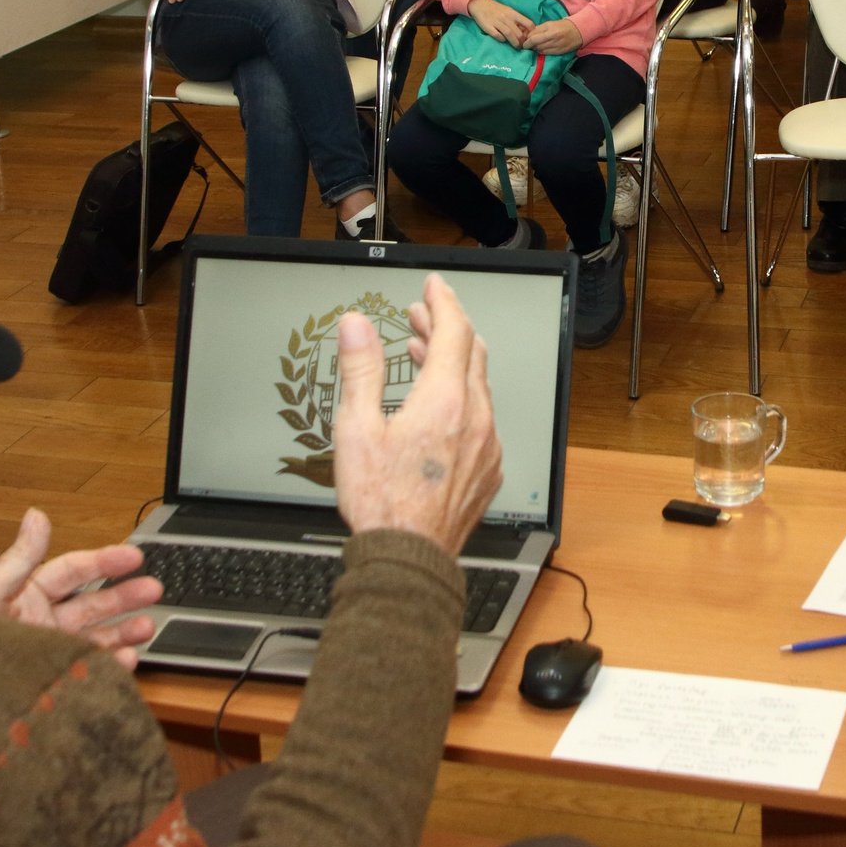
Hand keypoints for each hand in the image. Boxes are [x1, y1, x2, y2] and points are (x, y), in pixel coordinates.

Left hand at [0, 508, 164, 668]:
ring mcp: (49, 652)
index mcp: (27, 595)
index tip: (134, 556)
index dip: (104, 561)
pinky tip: (126, 662)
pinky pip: (88, 673)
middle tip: (155, 589)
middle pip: (93, 603)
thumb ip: (18, 559)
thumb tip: (36, 515)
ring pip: (97, 637)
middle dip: (125, 595)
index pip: (73, 571)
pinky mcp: (52, 682)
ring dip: (124, 631)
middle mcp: (42, 622)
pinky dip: (110, 668)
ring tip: (148, 626)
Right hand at [333, 274, 502, 553]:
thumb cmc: (382, 503)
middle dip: (446, 326)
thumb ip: (361, 370)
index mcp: (445, 402)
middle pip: (471, 354)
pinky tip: (440, 406)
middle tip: (421, 314)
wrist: (408, 559)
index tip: (433, 287)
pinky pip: (483, 417)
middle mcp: (476, 419)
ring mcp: (487, 445)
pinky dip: (463, 397)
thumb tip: (356, 326)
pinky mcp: (489, 469)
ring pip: (479, 386)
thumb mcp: (356, 429)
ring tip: (422, 353)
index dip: (443, 301)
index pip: (454, 331)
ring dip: (453, 362)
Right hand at [468, 0, 527, 45]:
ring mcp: (497, 22)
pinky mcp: (488, 27)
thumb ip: (518, 20)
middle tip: (523, 46)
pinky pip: (497, 36)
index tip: (530, 38)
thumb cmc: (498, 10)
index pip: (528, 23)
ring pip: (509, 34)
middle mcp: (506, 17)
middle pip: (519, 32)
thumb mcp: (510, 11)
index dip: (531, 33)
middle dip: (523, 41)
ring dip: (514, 43)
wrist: (481, 4)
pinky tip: (503, 40)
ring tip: (517, 47)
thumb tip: (527, 32)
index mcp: (513, 13)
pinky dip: (502, 40)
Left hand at [522, 16, 582, 55]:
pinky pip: (546, 53)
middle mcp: (553, 39)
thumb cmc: (563, 26)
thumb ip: (538, 29)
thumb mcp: (550, 23)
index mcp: (550, 30)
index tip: (523, 41)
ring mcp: (556, 47)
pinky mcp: (559, 52)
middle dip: (529, 45)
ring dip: (535, 48)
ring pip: (540, 50)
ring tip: (533, 46)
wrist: (578, 31)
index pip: (533, 38)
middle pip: (536, 45)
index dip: (526, 40)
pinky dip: (541, 51)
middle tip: (526, 45)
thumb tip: (528, 34)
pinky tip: (540, 48)